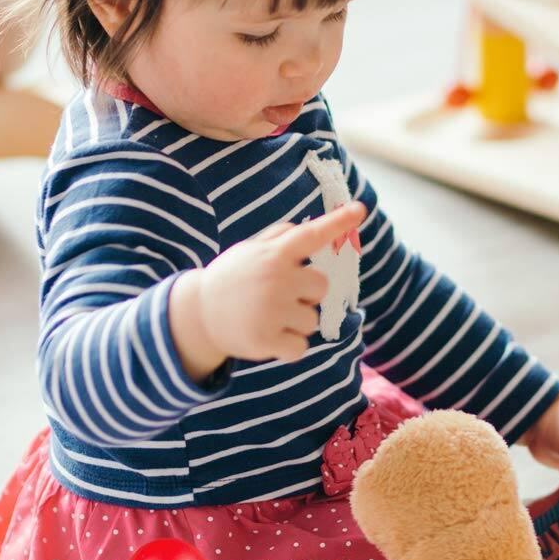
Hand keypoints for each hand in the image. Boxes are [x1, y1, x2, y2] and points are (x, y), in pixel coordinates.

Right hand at [169, 203, 364, 379]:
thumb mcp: (248, 252)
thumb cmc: (232, 280)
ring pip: (311, 321)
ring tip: (267, 318)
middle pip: (321, 287)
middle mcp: (275, 279)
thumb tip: (308, 229)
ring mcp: (271, 309)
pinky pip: (300, 348)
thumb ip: (278, 240)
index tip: (360, 210)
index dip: (338, 223)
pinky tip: (267, 339)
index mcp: (273, 255)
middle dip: (307, 295)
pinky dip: (288, 349)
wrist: (198, 314)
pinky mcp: (266, 339)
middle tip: (280, 298)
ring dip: (295, 323)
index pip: (311, 235)